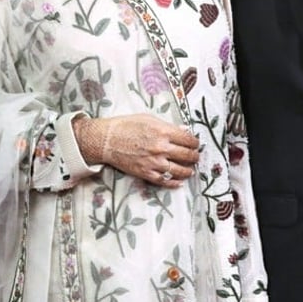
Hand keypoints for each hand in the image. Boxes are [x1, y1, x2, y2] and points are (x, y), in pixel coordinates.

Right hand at [73, 113, 199, 186]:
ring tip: (191, 170)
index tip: (195, 144)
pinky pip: (165, 181)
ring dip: (189, 171)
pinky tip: (179, 182)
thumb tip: (183, 131)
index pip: (188, 139)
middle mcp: (161, 148)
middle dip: (195, 156)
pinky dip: (175, 183)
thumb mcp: (148, 118)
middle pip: (187, 155)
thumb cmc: (126, 125)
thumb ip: (167, 126)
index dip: (195, 142)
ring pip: (180, 170)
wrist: (107, 140)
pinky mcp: (146, 173)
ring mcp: (154, 162)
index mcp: (163, 132)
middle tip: (196, 156)